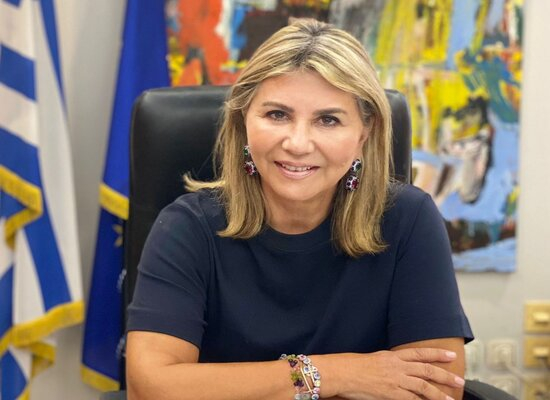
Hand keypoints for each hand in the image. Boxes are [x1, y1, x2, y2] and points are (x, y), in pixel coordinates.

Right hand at [325, 348, 463, 399]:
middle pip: (426, 370)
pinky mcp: (390, 394)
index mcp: (392, 356)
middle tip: (459, 381)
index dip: (436, 354)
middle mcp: (397, 366)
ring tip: (451, 399)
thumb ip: (389, 364)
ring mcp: (395, 380)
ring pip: (423, 387)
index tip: (451, 355)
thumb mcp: (374, 359)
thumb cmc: (352, 366)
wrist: (342, 372)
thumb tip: (399, 369)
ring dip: (439, 394)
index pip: (420, 353)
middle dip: (445, 375)